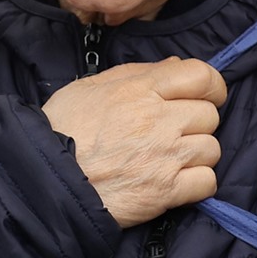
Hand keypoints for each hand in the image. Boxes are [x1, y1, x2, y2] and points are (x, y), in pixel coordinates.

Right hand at [43, 58, 225, 228]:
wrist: (45, 179)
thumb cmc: (63, 129)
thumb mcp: (91, 88)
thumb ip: (137, 73)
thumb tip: (175, 66)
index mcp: (140, 89)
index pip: (203, 76)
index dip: (210, 86)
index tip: (202, 96)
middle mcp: (158, 120)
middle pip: (209, 115)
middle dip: (195, 123)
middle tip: (172, 133)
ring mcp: (165, 156)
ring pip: (211, 149)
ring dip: (195, 155)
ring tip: (168, 158)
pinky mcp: (165, 192)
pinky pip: (206, 182)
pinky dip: (196, 184)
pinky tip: (173, 182)